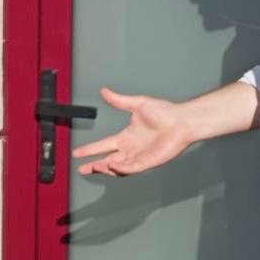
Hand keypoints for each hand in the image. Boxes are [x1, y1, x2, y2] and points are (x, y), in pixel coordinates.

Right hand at [71, 88, 193, 175]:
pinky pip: (131, 168)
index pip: (104, 145)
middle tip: (82, 169)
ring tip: (94, 166)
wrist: (181, 121)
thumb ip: (118, 100)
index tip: (77, 153)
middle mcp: (131, 149)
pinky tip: (111, 165)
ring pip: (117, 167)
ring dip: (105, 168)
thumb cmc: (164, 112)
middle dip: (94, 166)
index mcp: (126, 137)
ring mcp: (139, 157)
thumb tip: (104, 91)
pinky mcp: (148, 162)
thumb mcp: (136, 104)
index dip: (90, 150)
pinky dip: (120, 168)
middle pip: (107, 160)